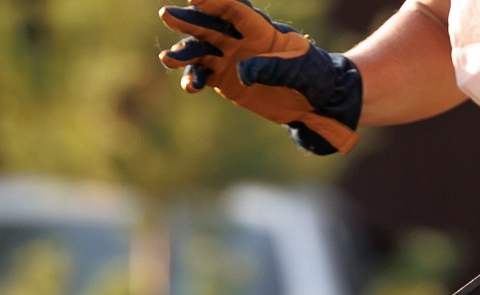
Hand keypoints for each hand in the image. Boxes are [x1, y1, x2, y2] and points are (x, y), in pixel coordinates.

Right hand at [158, 0, 360, 154]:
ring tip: (167, 59)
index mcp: (261, 28)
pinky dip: (193, 79)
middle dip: (189, 21)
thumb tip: (242, 72)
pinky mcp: (224, 78)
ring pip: (201, 50)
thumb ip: (271, 67)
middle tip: (167, 14)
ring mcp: (230, 57)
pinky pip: (203, 75)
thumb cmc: (311, 76)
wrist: (313, 100)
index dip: (216, 3)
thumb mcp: (298, 69)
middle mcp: (240, 39)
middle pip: (210, 25)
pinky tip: (191, 87)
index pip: (236, 11)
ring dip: (184, 53)